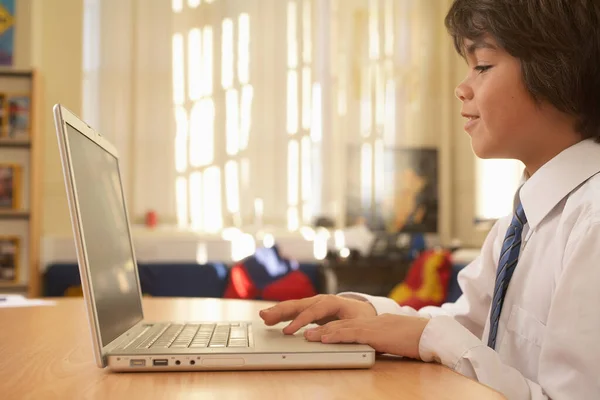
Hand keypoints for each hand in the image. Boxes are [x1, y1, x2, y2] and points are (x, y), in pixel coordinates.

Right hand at [259, 294, 376, 334]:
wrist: (365, 312)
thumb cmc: (361, 318)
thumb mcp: (355, 324)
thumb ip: (337, 329)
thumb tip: (318, 335)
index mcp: (332, 302)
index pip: (312, 311)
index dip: (299, 321)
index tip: (288, 332)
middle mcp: (320, 300)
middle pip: (298, 305)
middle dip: (281, 311)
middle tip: (265, 316)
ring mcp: (314, 304)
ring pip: (294, 306)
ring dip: (278, 311)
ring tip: (263, 316)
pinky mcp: (311, 310)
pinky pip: (294, 311)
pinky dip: (282, 314)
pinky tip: (271, 318)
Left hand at [304, 313, 429, 359]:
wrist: (429, 334)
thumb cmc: (414, 339)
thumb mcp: (391, 340)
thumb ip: (378, 341)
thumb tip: (370, 347)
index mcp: (372, 323)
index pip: (347, 324)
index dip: (330, 327)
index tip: (317, 330)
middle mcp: (368, 322)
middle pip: (340, 324)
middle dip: (321, 328)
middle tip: (305, 332)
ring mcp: (371, 326)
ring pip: (341, 328)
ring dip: (322, 332)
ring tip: (308, 336)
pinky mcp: (374, 334)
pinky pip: (351, 334)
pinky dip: (336, 335)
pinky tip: (325, 337)